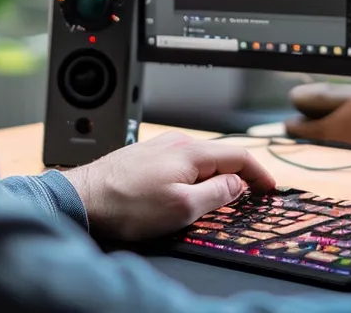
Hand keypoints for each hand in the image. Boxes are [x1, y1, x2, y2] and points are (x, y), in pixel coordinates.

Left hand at [59, 132, 276, 241]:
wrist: (81, 199)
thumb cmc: (125, 205)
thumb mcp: (182, 207)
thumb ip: (215, 194)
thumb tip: (236, 184)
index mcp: (191, 152)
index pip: (239, 156)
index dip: (259, 173)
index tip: (269, 188)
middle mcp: (176, 143)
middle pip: (220, 156)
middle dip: (240, 175)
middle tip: (251, 195)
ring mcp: (158, 148)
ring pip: (199, 160)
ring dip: (216, 176)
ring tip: (221, 196)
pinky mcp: (143, 157)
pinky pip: (180, 164)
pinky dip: (194, 176)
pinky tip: (188, 190)